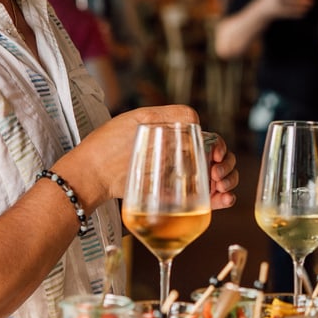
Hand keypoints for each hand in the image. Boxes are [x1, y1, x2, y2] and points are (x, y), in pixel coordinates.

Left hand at [55, 106, 238, 211]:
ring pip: (215, 180)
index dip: (219, 147)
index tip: (215, 155)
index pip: (210, 139)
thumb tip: (196, 121)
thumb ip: (167, 117)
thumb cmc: (109, 145)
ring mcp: (178, 178)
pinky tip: (223, 201)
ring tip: (221, 189)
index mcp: (175, 136)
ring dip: (227, 183)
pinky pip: (203, 199)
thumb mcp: (140, 121)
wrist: (90, 177)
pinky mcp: (173, 198)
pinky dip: (219, 200)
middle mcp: (180, 157)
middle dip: (226, 167)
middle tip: (217, 175)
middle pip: (218, 160)